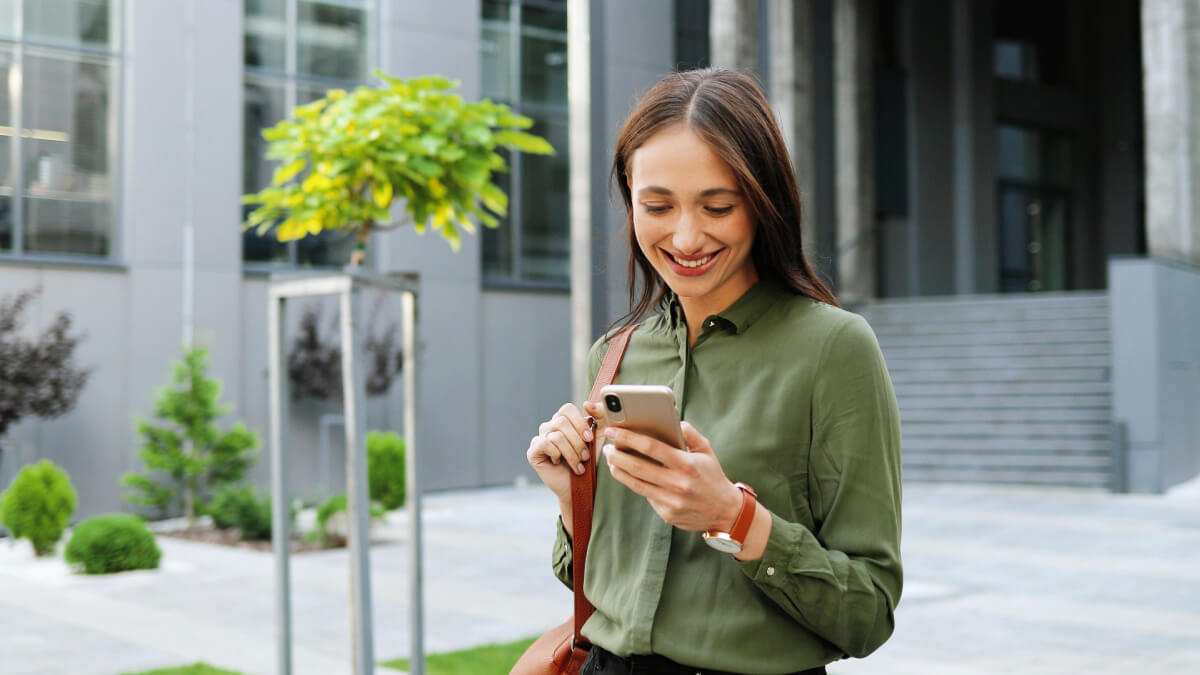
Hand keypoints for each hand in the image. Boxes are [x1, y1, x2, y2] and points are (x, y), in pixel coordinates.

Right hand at [526, 402, 594, 503]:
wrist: (581, 487)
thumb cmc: (590, 462)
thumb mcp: (600, 437)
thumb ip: (600, 417)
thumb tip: (588, 404)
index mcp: (563, 420)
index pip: (567, 409)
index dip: (579, 423)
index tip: (589, 438)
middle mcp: (549, 427)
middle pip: (562, 422)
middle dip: (577, 442)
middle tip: (585, 456)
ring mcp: (540, 438)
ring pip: (556, 436)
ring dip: (571, 453)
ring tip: (578, 465)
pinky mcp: (533, 451)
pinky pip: (545, 444)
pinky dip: (557, 455)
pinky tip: (560, 463)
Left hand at [601, 420, 742, 532]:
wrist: (726, 511)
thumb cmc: (713, 477)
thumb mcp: (707, 451)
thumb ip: (691, 435)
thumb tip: (675, 421)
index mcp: (687, 464)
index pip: (651, 448)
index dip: (628, 438)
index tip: (614, 431)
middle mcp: (678, 483)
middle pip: (638, 467)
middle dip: (617, 455)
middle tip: (606, 447)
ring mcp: (671, 501)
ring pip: (636, 484)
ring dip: (619, 471)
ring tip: (611, 460)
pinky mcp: (667, 513)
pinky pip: (646, 495)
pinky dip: (635, 484)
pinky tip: (628, 475)